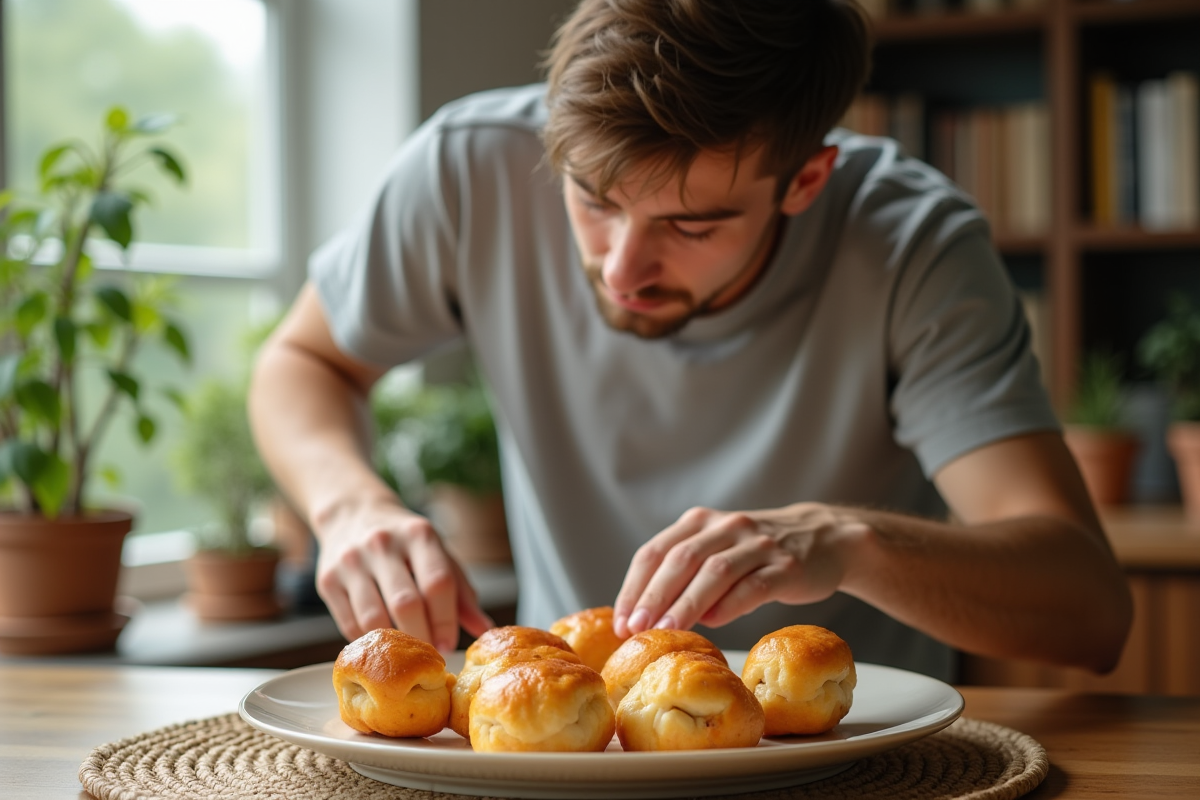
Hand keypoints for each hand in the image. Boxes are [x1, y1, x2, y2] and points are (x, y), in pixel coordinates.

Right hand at [314, 497, 493, 649]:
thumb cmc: (406, 541)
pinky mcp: (327, 580)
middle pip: (406, 603)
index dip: (447, 620)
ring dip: (393, 645)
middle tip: (429, 655)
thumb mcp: (439, 553)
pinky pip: (349, 623)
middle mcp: (383, 544)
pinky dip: (368, 641)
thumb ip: (461, 592)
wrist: (353, 512)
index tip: (450, 644)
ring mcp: (351, 561)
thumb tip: (485, 629)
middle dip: (422, 637)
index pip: (437, 582)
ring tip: (406, 654)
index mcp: (419, 534)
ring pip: (374, 618)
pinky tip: (381, 644)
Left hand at [612, 503, 866, 636]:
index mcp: (700, 522)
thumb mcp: (717, 551)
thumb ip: (686, 576)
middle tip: (637, 628)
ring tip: (667, 630)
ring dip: (687, 603)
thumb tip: (649, 619)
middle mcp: (727, 527)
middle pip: (681, 559)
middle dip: (654, 595)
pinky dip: (730, 605)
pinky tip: (714, 622)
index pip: (656, 551)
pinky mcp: (787, 566)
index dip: (635, 587)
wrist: (825, 539)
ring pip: (715, 571)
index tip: (622, 620)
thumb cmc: (757, 555)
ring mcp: (759, 544)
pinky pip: (754, 586)